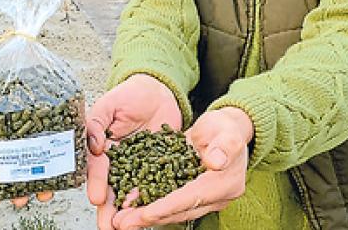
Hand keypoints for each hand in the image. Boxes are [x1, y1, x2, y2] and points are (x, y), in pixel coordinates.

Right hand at [84, 74, 182, 229]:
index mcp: (101, 148)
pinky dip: (154, 199)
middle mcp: (117, 162)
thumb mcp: (109, 104)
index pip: (96, 168)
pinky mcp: (158, 167)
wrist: (159, 92)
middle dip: (108, 208)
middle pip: (111, 188)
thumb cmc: (130, 95)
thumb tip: (94, 145)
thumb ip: (97, 123)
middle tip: (108, 226)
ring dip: (128, 211)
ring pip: (131, 192)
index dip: (95, 183)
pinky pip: (156, 185)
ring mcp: (138, 167)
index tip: (96, 198)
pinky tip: (152, 213)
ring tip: (126, 228)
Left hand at [111, 107, 253, 229]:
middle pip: (178, 210)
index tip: (146, 213)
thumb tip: (216, 161)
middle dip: (149, 217)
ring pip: (171, 210)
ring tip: (120, 220)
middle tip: (123, 222)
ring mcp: (203, 199)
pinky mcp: (190, 195)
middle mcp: (215, 198)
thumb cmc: (225, 128)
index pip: (192, 198)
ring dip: (145, 215)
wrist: (224, 131)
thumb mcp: (227, 131)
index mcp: (225, 184)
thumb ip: (224, 146)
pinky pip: (167, 202)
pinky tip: (127, 207)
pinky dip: (147, 205)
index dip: (168, 206)